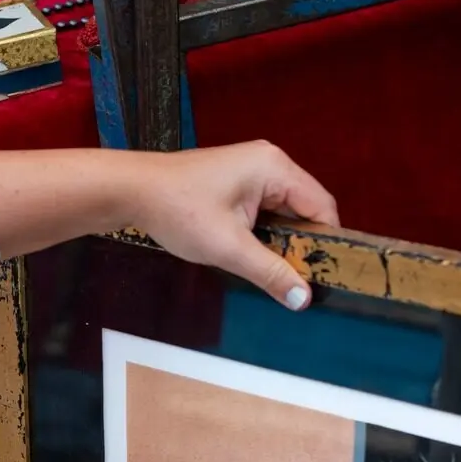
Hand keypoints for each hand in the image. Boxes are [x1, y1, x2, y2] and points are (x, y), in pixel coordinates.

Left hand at [131, 141, 338, 309]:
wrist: (132, 191)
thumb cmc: (178, 211)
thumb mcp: (228, 248)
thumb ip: (270, 272)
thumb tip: (304, 298)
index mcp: (275, 167)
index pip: (322, 206)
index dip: (328, 242)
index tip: (325, 275)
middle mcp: (270, 163)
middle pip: (307, 209)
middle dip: (304, 244)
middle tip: (301, 280)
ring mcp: (253, 170)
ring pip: (286, 213)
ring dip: (283, 242)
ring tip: (279, 272)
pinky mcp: (238, 182)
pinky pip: (267, 211)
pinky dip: (267, 234)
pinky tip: (258, 256)